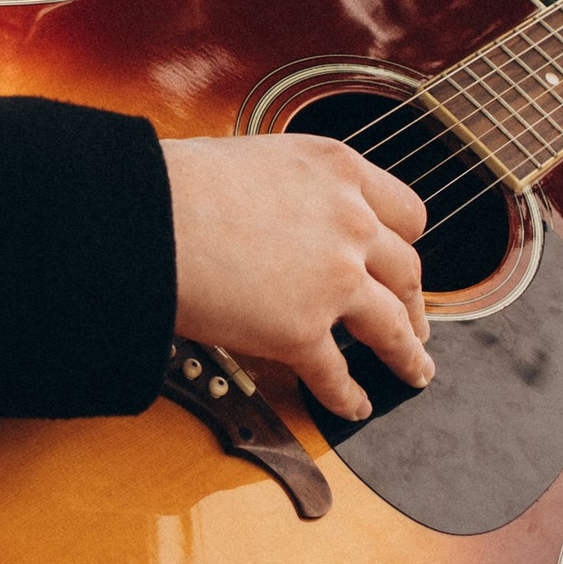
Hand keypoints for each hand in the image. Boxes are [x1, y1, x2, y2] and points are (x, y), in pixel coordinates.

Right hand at [162, 135, 432, 422]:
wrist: (147, 218)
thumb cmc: (178, 182)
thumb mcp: (253, 158)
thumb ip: (288, 188)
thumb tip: (276, 210)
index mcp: (337, 171)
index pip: (403, 210)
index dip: (405, 242)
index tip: (403, 257)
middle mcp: (349, 221)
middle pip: (407, 269)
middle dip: (414, 300)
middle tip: (413, 320)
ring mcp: (334, 279)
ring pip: (393, 326)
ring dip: (407, 352)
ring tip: (413, 369)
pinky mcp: (304, 331)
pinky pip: (338, 375)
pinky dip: (348, 396)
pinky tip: (353, 405)